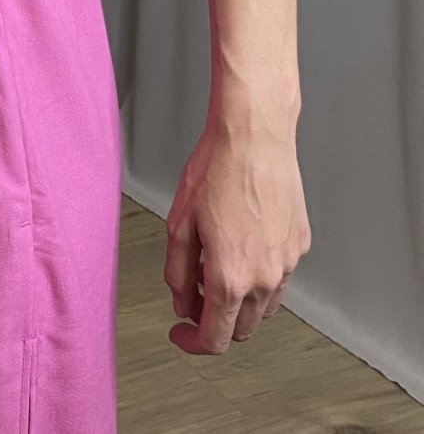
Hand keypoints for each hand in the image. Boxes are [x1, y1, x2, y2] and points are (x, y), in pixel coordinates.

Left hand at [163, 120, 311, 353]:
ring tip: (216, 268)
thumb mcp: (179, 224)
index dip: (192, 343)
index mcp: (231, 277)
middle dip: (215, 322)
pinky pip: (279, 275)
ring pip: (264, 306)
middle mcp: (265, 277)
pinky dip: (259, 276)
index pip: (215, 338)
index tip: (180, 334)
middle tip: (193, 297)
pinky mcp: (300, 243)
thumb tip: (183, 303)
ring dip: (240, 303)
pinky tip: (242, 246)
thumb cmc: (217, 169)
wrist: (254, 136)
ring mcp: (287, 262)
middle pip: (242, 329)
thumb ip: (178, 273)